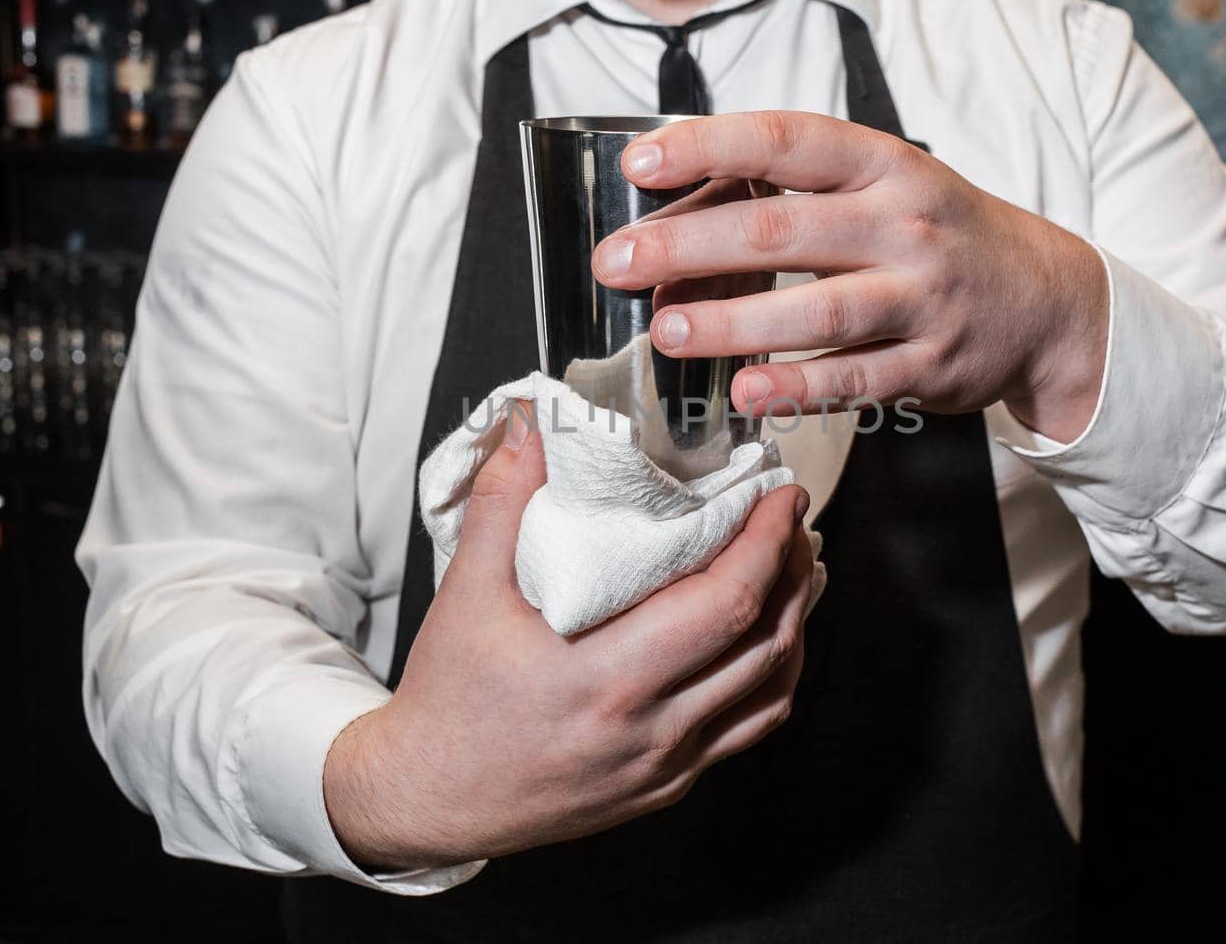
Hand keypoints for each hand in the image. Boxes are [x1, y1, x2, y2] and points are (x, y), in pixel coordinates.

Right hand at [325, 409, 813, 870]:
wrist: (430, 799)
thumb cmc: (449, 701)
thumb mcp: (465, 593)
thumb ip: (503, 503)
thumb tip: (533, 427)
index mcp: (605, 678)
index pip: (724, 604)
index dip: (766, 543)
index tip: (779, 497)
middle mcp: (649, 729)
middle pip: (765, 644)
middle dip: (793, 569)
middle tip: (792, 520)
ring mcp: (665, 766)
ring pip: (771, 691)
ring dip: (794, 623)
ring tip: (793, 569)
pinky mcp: (666, 786)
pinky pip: (747, 729)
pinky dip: (772, 677)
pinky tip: (767, 641)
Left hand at [592, 111, 1110, 441]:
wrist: (1047, 300)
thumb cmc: (937, 234)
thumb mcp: (885, 185)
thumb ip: (799, 189)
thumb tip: (679, 208)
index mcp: (885, 165)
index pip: (786, 141)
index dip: (708, 146)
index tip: (640, 164)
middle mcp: (906, 225)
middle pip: (784, 229)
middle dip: (689, 245)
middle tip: (618, 262)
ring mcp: (923, 299)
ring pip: (818, 311)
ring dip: (734, 323)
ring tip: (667, 331)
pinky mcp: (932, 365)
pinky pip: (855, 379)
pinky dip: (797, 387)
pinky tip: (745, 391)